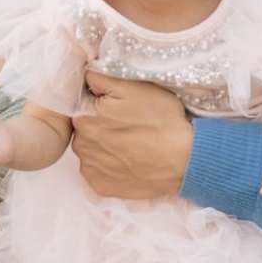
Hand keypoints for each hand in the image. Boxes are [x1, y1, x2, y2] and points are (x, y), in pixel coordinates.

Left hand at [69, 72, 192, 202]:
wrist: (182, 161)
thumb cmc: (159, 120)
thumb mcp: (133, 87)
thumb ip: (100, 78)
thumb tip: (85, 76)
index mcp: (83, 116)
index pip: (82, 103)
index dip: (101, 102)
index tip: (119, 107)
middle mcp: (79, 144)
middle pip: (85, 128)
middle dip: (100, 124)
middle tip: (128, 125)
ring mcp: (89, 168)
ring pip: (90, 150)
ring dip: (103, 145)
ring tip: (130, 144)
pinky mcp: (100, 186)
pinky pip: (98, 172)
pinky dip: (108, 166)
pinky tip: (127, 161)